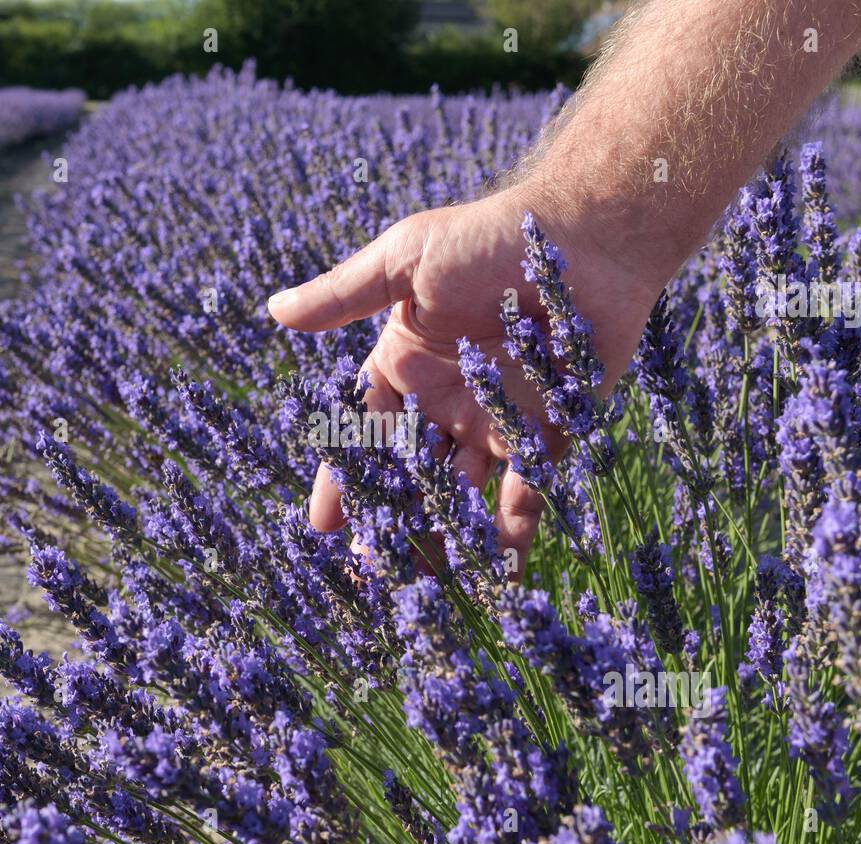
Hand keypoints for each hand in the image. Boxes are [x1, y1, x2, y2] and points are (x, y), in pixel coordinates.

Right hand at [267, 181, 667, 566]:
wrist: (587, 238)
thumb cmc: (490, 239)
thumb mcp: (407, 260)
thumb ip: (345, 294)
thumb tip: (273, 311)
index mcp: (406, 365)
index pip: (364, 433)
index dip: (344, 478)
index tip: (323, 525)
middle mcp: (446, 402)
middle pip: (409, 476)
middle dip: (390, 522)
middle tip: (370, 572)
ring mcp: (496, 423)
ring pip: (460, 495)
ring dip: (443, 538)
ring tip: (425, 588)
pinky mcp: (548, 435)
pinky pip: (526, 495)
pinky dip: (512, 533)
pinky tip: (499, 575)